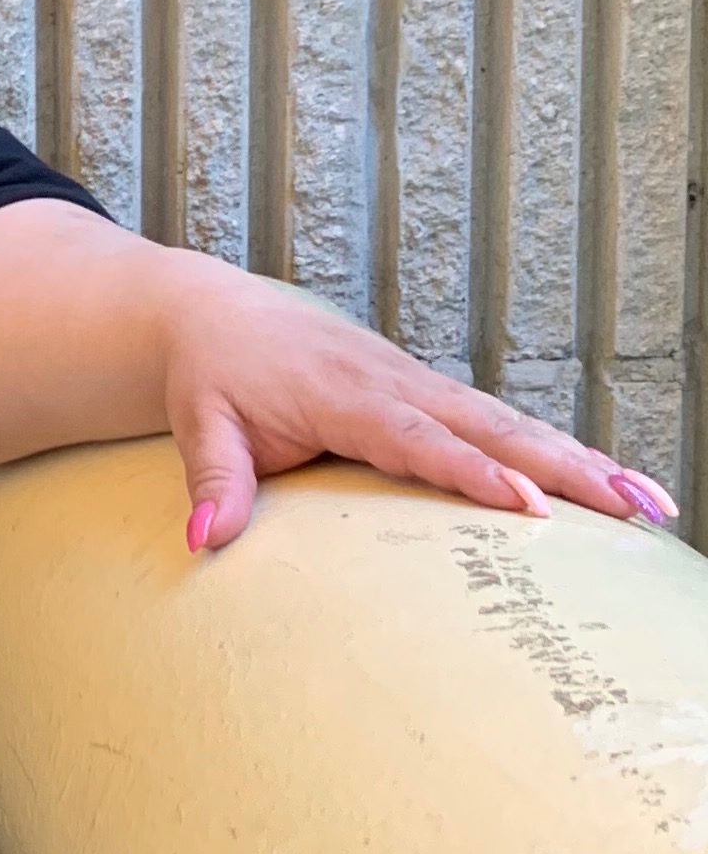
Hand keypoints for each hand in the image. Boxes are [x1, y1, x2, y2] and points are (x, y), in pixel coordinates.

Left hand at [163, 272, 678, 552]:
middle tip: (635, 509)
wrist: (211, 313)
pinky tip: (608, 486)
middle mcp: (398, 384)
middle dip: (567, 469)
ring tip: (652, 506)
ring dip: (583, 463)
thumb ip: (214, 482)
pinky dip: (558, 452)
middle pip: (495, 429)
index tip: (528, 509)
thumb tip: (203, 539)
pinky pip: (502, 424)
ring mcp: (420, 385)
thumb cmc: (211, 374)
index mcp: (347, 395)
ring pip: (513, 425)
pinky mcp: (428, 392)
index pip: (420, 440)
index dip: (474, 474)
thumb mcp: (200, 424)